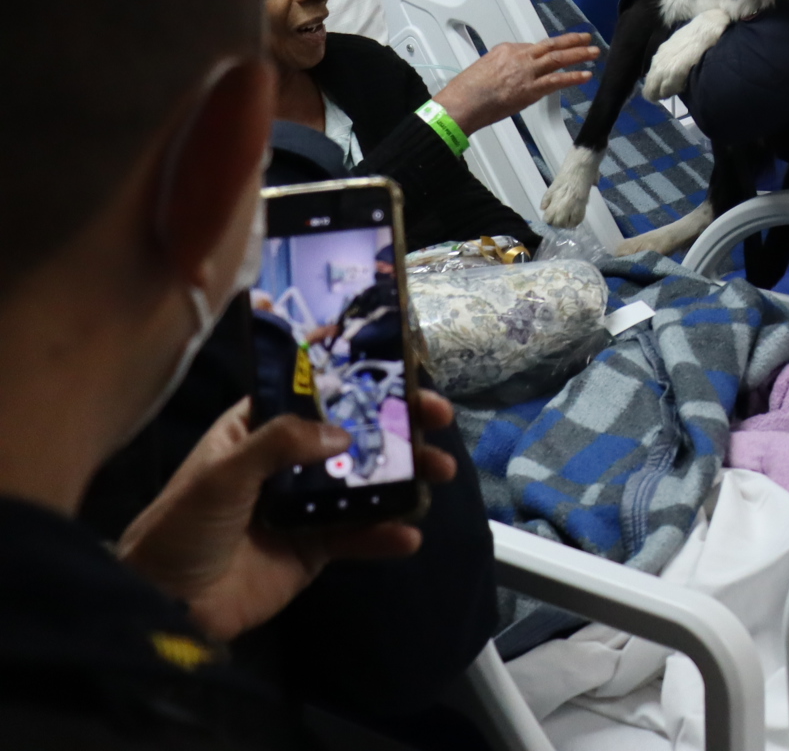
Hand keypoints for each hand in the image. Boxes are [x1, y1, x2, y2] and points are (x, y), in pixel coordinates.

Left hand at [117, 391, 459, 642]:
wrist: (167, 605)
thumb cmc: (182, 527)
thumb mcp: (222, 474)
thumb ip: (280, 443)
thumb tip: (345, 432)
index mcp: (255, 431)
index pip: (311, 391)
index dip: (354, 376)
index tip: (399, 366)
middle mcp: (286, 462)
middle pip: (352, 433)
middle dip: (398, 425)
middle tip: (437, 418)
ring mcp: (304, 506)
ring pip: (365, 481)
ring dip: (406, 476)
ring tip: (440, 474)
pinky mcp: (315, 548)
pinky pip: (358, 535)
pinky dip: (386, 534)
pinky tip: (408, 534)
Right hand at [434, 33, 598, 134]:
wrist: (460, 104)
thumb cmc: (465, 91)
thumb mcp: (482, 69)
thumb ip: (500, 68)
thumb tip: (509, 75)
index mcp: (505, 50)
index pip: (532, 46)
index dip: (547, 50)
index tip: (556, 50)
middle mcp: (519, 57)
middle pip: (550, 45)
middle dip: (571, 41)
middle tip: (586, 37)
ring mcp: (527, 72)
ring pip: (558, 58)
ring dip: (579, 55)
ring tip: (593, 52)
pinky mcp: (531, 89)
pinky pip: (557, 80)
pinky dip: (574, 77)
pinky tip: (586, 75)